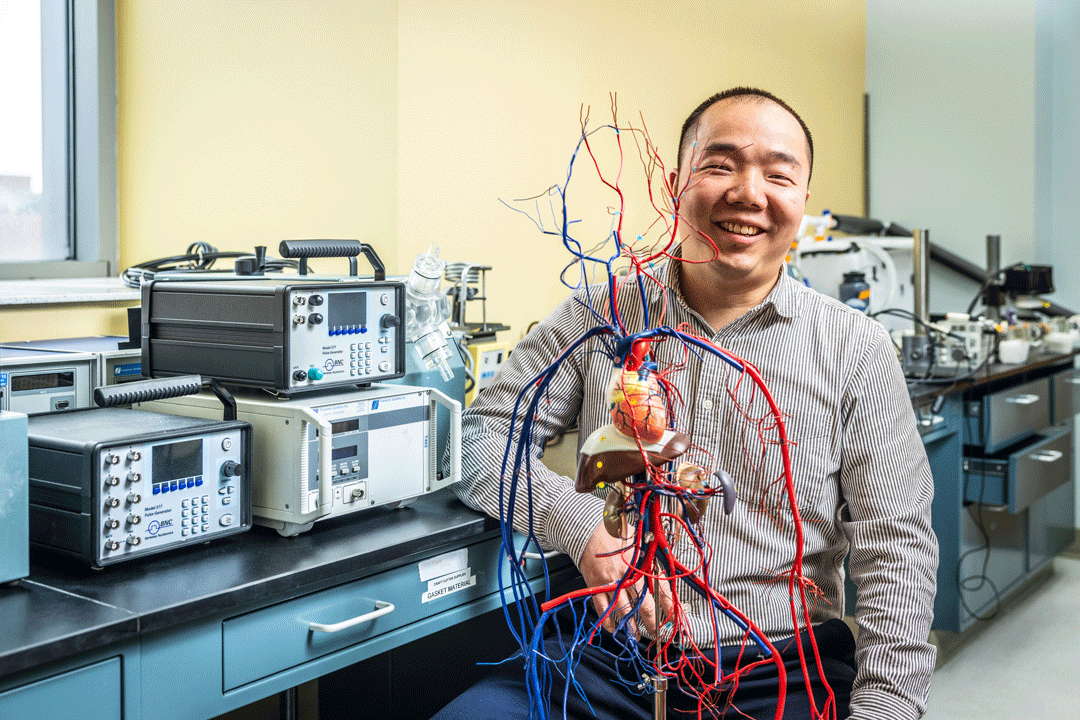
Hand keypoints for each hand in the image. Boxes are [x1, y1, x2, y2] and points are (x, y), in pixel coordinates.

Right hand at [578, 522, 672, 637]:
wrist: (590, 531)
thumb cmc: (617, 535)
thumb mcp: (640, 543)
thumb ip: (651, 561)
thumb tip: (666, 577)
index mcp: (640, 565)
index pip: (660, 589)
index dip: (669, 606)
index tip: (674, 617)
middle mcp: (627, 576)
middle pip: (643, 605)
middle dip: (651, 622)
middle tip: (655, 631)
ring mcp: (611, 583)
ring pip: (623, 610)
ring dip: (630, 626)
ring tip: (635, 636)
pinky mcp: (596, 586)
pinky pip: (602, 608)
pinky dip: (607, 620)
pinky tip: (613, 627)